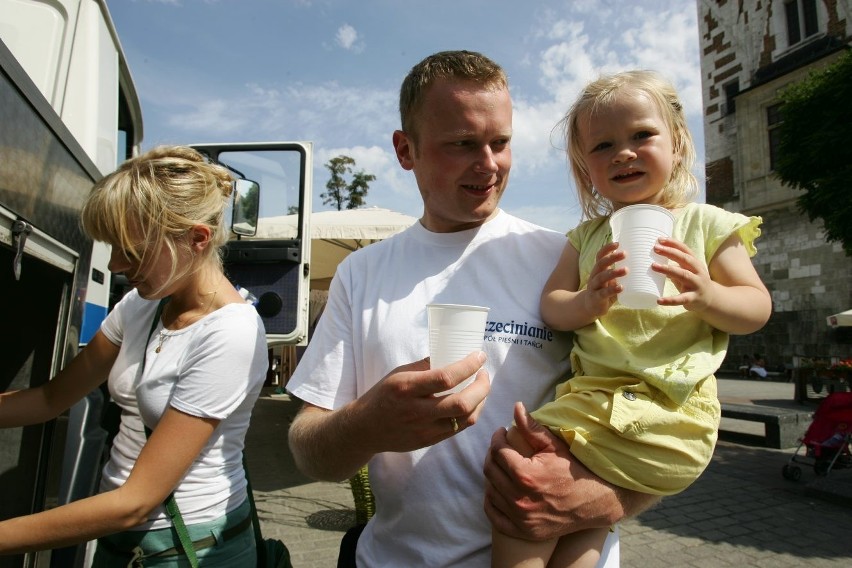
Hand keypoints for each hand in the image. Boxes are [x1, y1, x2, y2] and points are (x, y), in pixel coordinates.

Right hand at [354, 351, 489, 453]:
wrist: (365, 428)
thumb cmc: (383, 395)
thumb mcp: (398, 374)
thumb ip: (425, 366)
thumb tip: (452, 354)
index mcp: (407, 388)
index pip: (445, 377)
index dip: (468, 366)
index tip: (479, 356)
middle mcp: (416, 411)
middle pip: (461, 403)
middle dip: (481, 386)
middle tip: (484, 373)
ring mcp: (424, 429)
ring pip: (466, 419)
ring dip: (481, 401)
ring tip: (481, 387)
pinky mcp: (429, 441)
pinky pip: (459, 428)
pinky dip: (471, 413)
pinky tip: (472, 402)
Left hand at [483, 402, 628, 539]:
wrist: (594, 502)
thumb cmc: (574, 470)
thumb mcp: (554, 445)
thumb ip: (532, 427)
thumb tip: (516, 406)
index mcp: (526, 476)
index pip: (498, 452)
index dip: (497, 438)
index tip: (501, 433)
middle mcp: (520, 499)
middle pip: (490, 470)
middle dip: (492, 454)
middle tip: (499, 447)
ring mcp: (520, 518)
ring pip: (490, 491)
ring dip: (491, 475)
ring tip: (500, 465)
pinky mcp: (523, 531)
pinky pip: (494, 516)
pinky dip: (491, 501)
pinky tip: (497, 489)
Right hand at [584, 242, 625, 316]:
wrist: (590, 307)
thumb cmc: (605, 290)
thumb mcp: (611, 279)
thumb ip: (620, 272)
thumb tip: (639, 262)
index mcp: (598, 269)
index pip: (600, 256)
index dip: (607, 248)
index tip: (618, 243)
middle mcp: (594, 276)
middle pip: (601, 264)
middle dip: (612, 258)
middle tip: (625, 254)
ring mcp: (594, 287)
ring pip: (601, 277)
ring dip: (613, 273)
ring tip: (626, 270)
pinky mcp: (596, 298)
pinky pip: (603, 293)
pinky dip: (612, 290)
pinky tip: (621, 288)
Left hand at [652, 237, 713, 310]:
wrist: (711, 299)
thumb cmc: (694, 282)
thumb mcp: (687, 271)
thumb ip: (675, 264)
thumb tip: (655, 258)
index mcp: (695, 263)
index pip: (685, 250)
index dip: (673, 243)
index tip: (659, 239)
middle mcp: (698, 271)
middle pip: (684, 259)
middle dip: (670, 252)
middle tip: (655, 248)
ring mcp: (697, 284)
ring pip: (683, 275)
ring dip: (668, 269)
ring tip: (653, 266)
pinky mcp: (694, 298)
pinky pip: (681, 299)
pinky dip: (670, 300)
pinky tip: (659, 300)